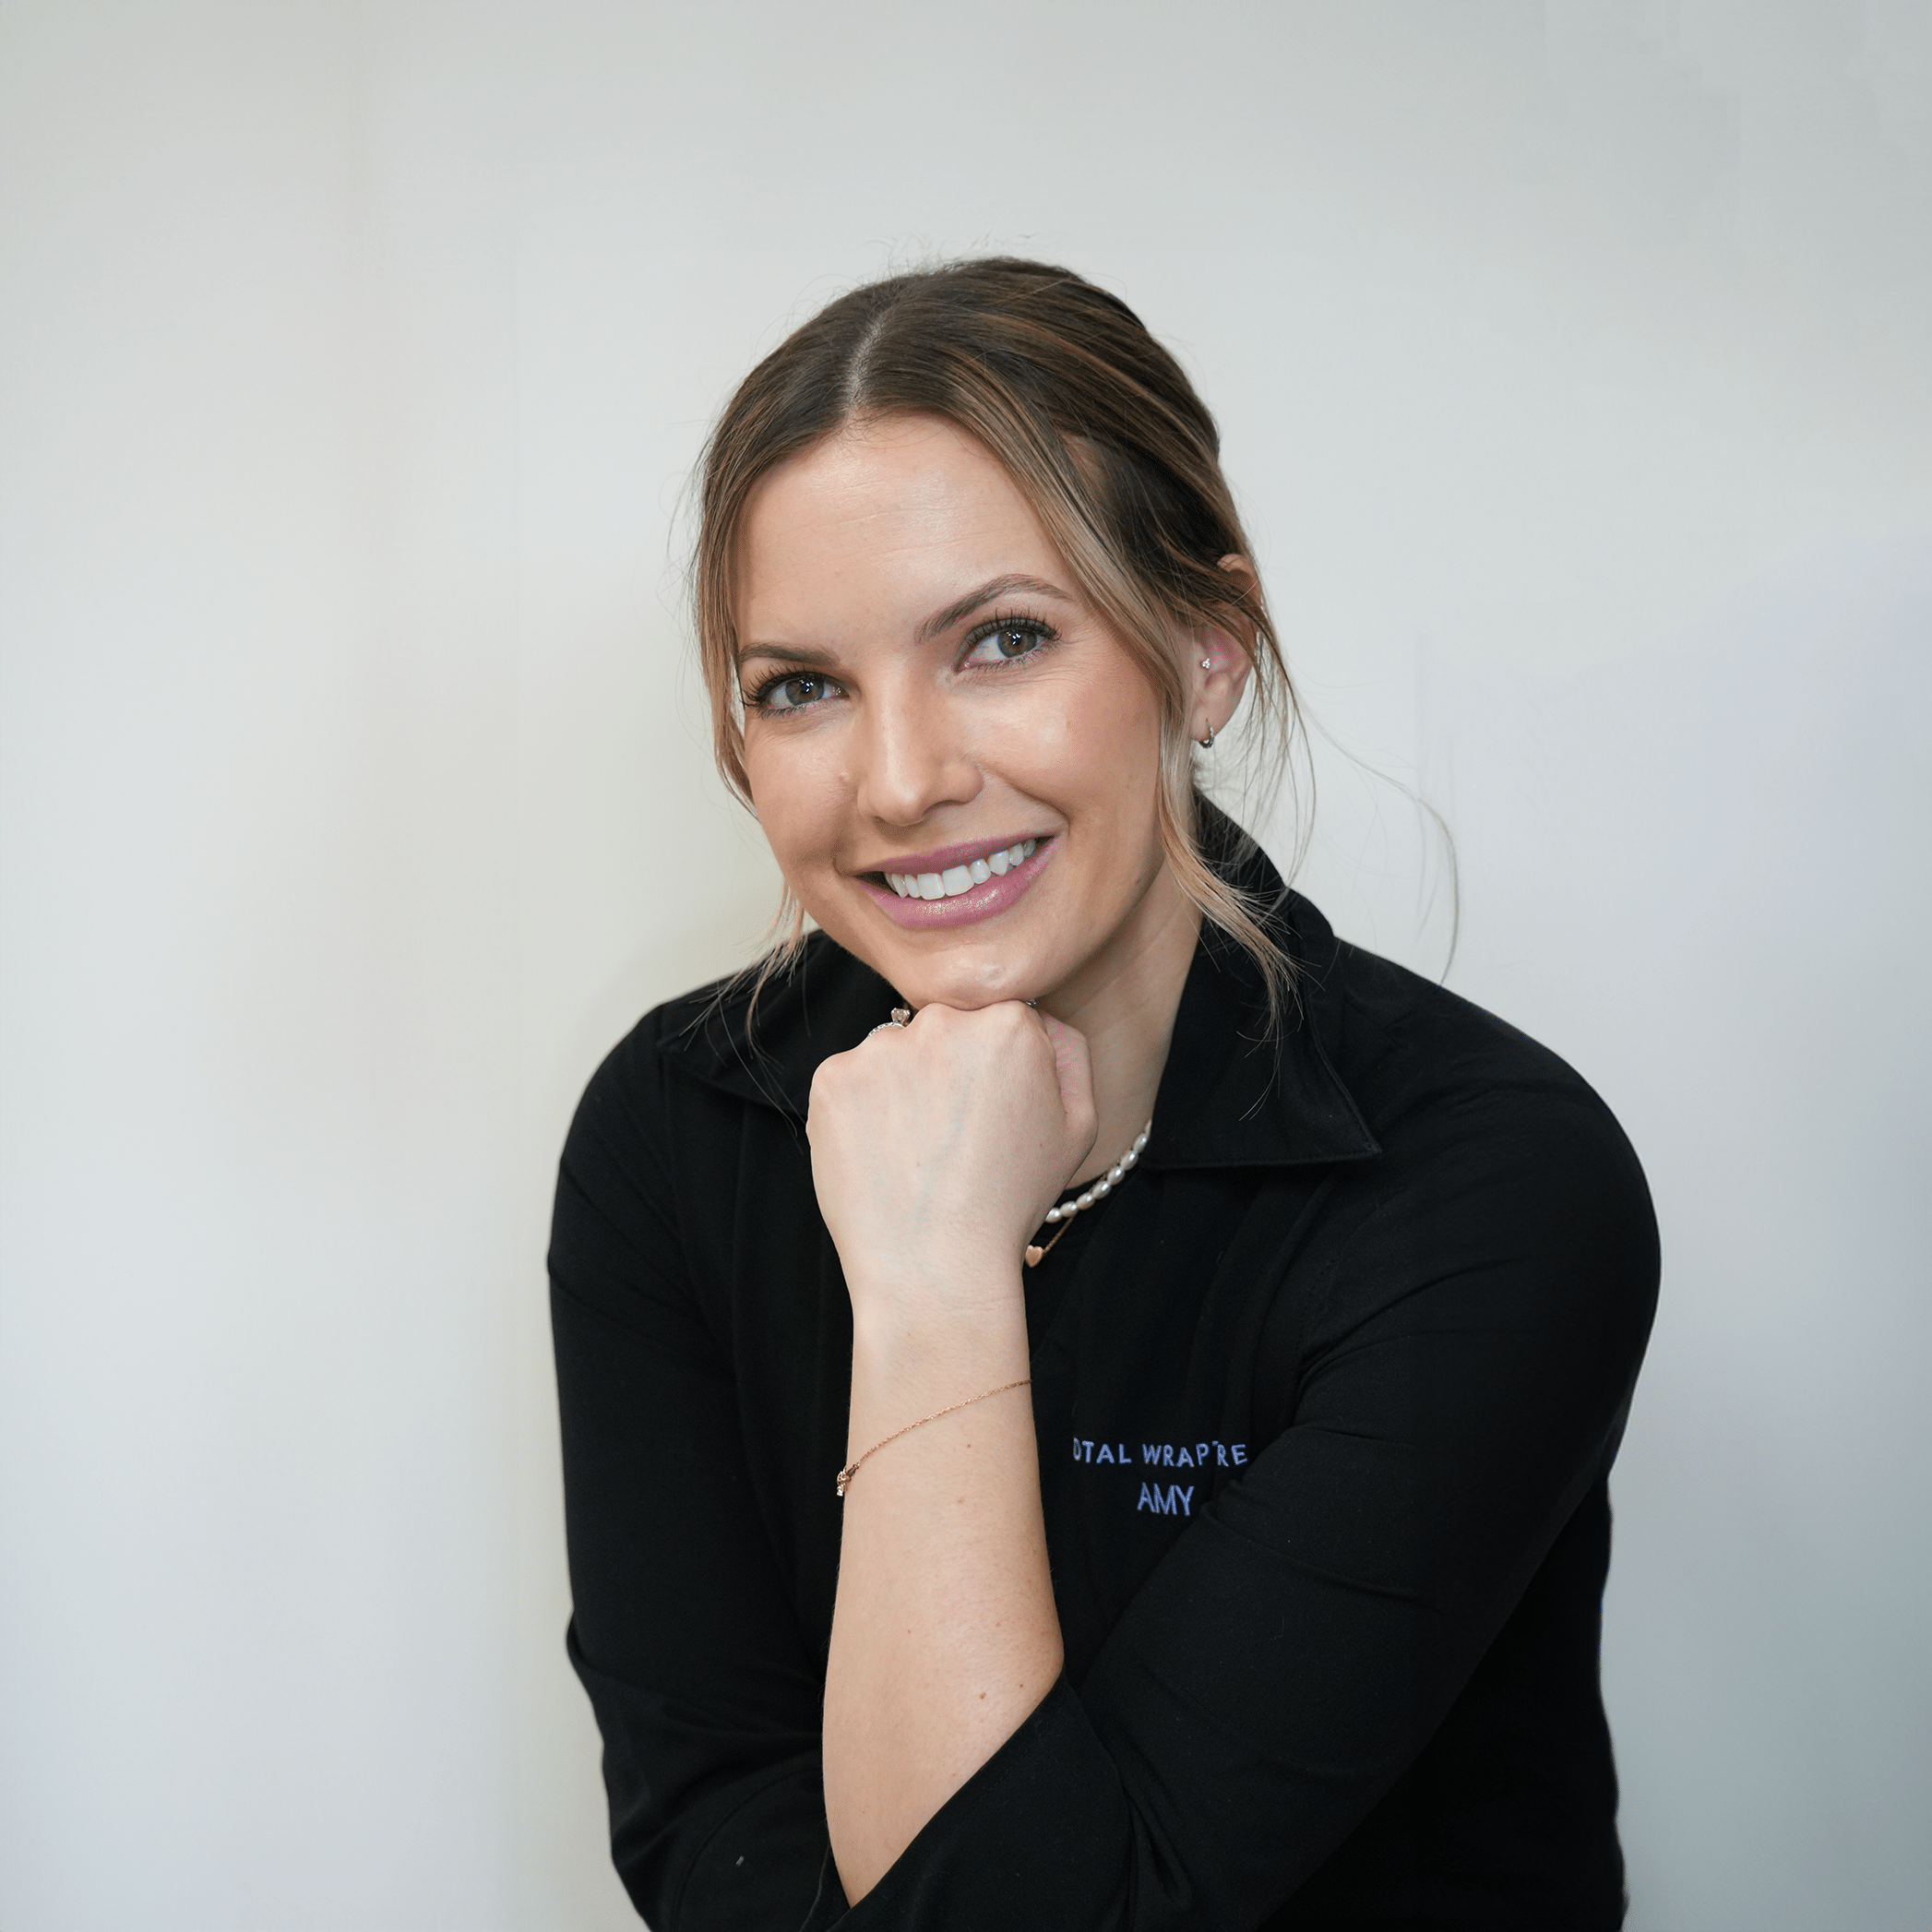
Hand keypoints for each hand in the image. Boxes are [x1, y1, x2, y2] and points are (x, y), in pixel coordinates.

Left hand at [807, 1002, 1096, 1333]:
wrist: (935, 1266)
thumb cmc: (1009, 1202)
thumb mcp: (1077, 1127)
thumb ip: (1068, 1053)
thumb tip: (1041, 1018)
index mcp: (1008, 1023)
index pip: (994, 1019)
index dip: (991, 1069)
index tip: (986, 1113)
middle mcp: (941, 1021)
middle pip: (942, 1031)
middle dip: (945, 1072)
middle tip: (952, 1138)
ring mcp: (880, 1048)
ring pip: (892, 1054)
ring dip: (900, 1089)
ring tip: (915, 1153)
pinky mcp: (832, 1078)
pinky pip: (850, 1081)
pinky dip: (861, 1112)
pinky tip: (882, 1156)